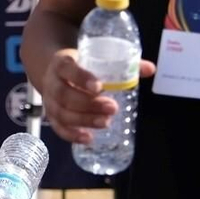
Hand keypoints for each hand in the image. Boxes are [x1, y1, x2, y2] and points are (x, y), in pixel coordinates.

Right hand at [41, 49, 155, 144]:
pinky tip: (88, 139)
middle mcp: (52, 82)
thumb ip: (123, 64)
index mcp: (62, 64)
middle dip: (88, 104)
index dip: (81, 78)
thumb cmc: (81, 66)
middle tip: (112, 108)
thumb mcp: (94, 60)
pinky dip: (71, 135)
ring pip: (61, 112)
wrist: (55, 74)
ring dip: (83, 120)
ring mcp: (49, 101)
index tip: (99, 86)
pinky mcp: (51, 116)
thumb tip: (150, 69)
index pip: (68, 69)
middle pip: (64, 94)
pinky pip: (58, 128)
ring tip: (105, 123)